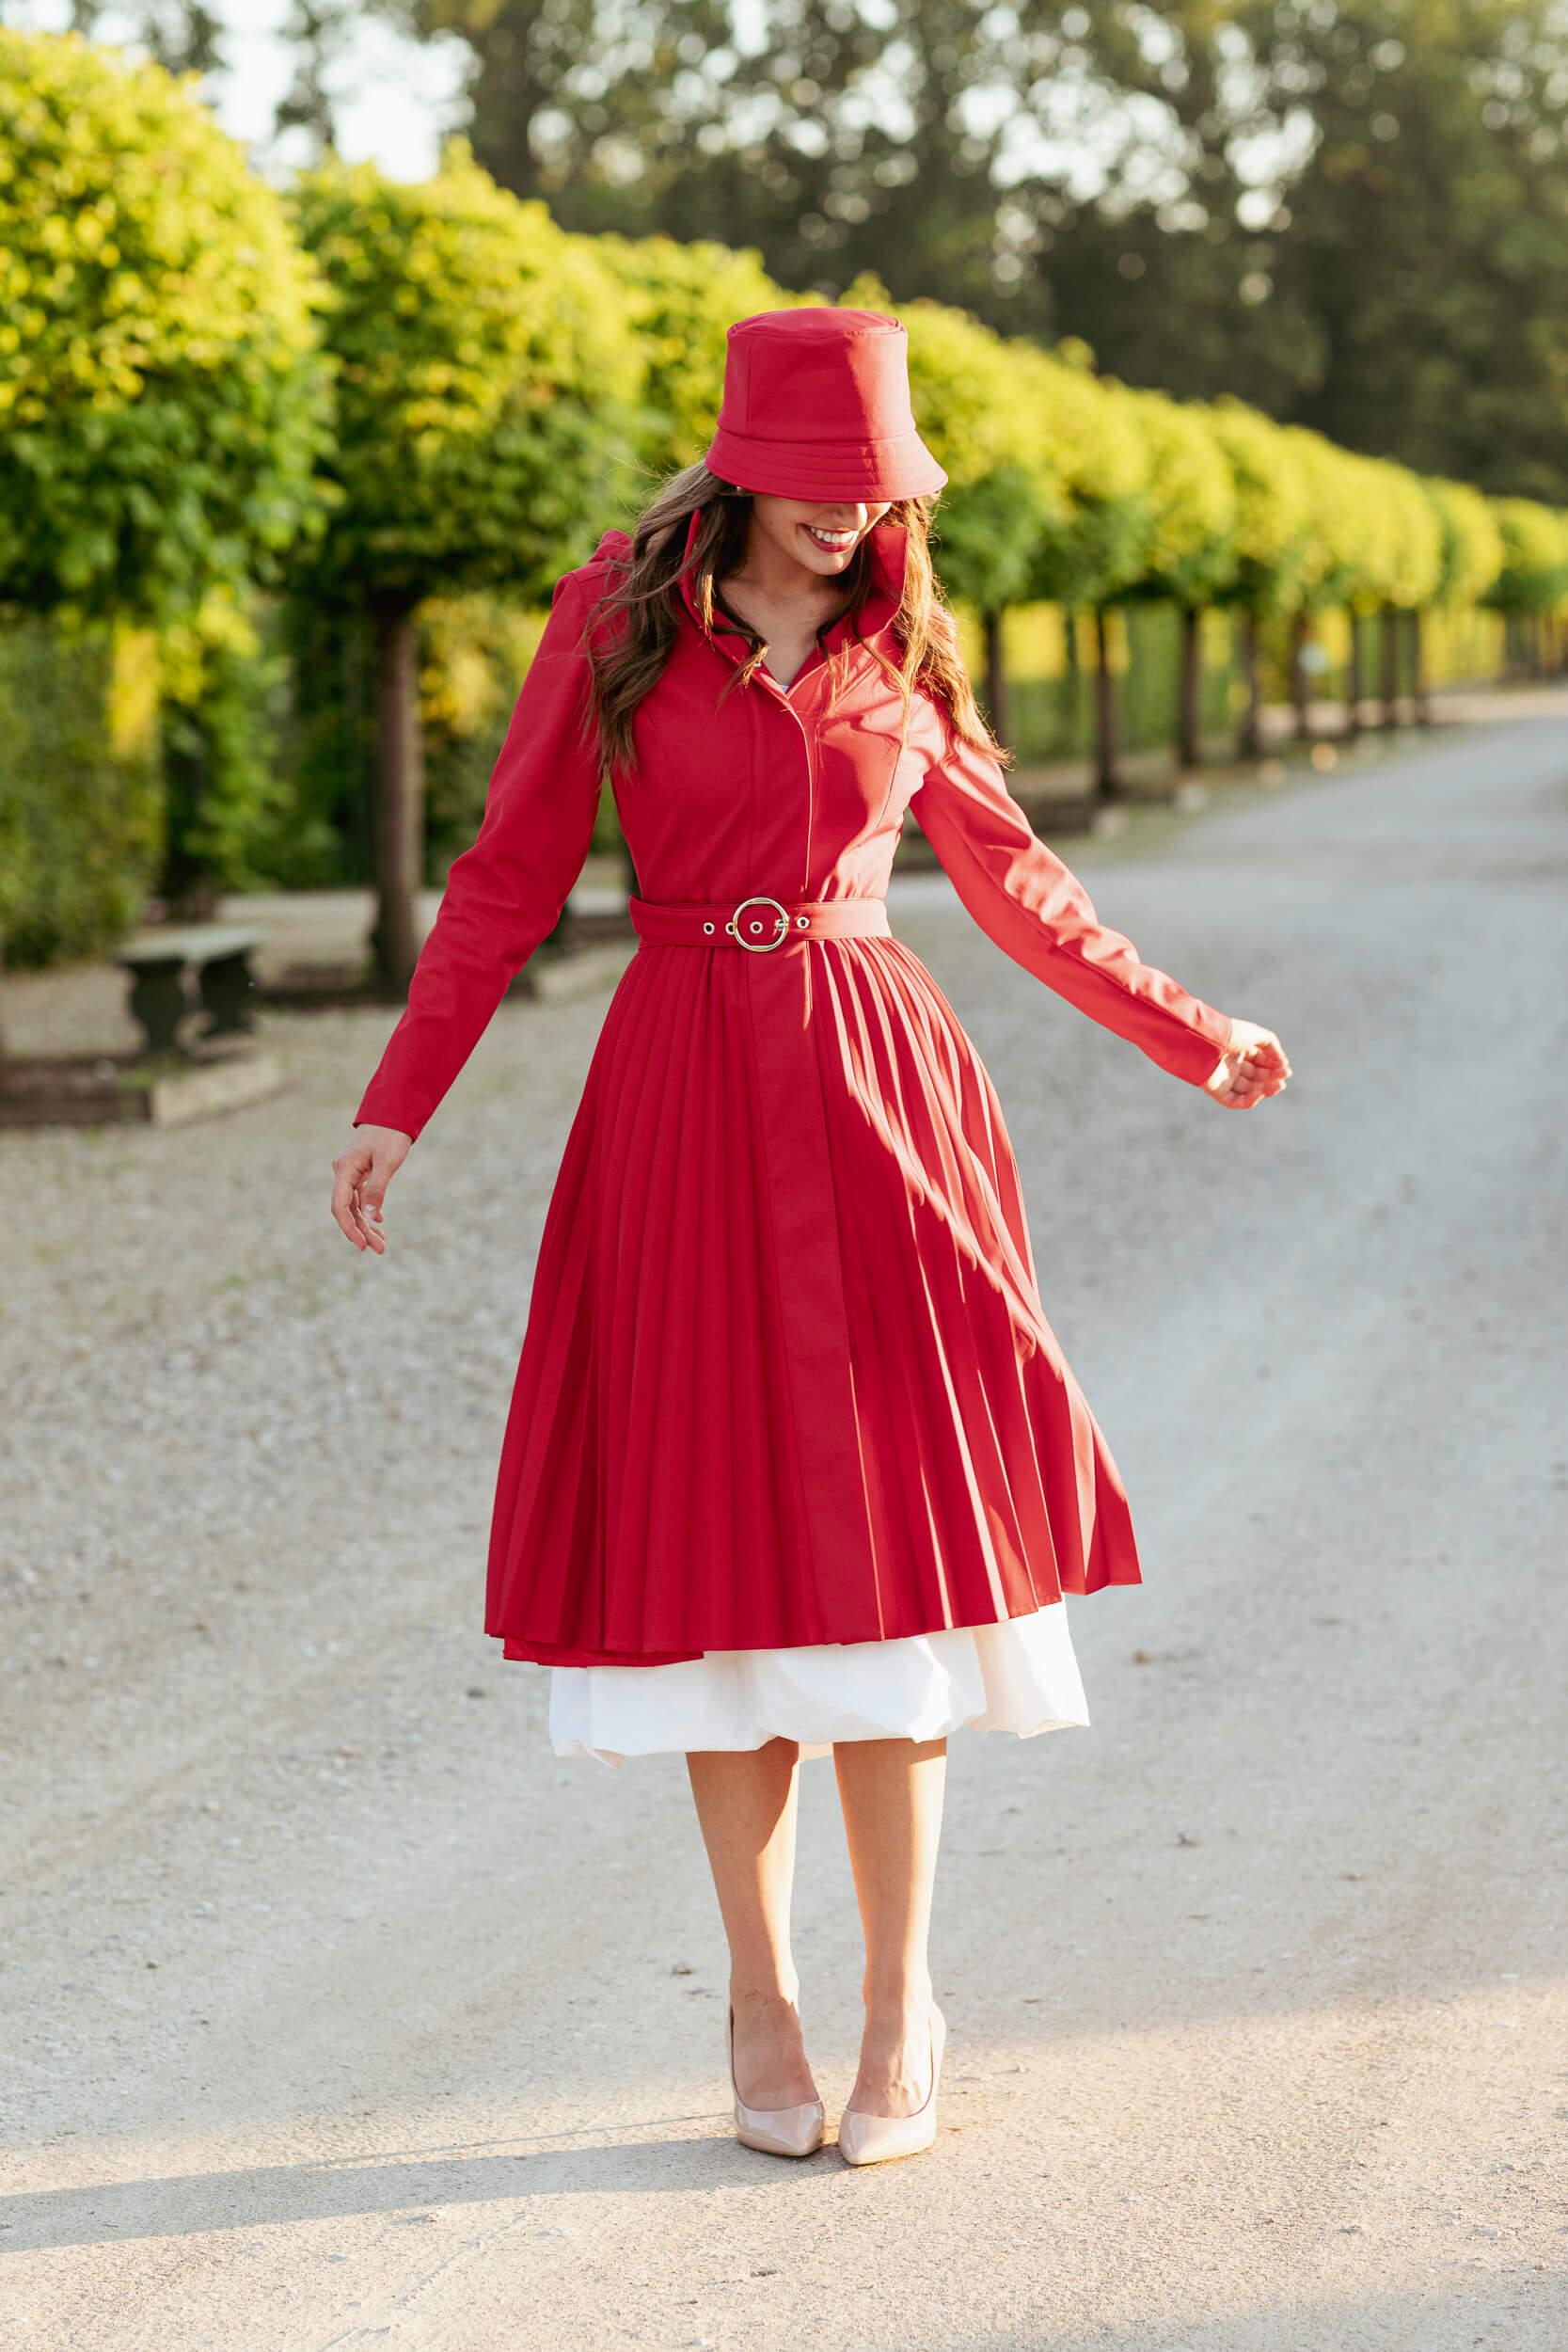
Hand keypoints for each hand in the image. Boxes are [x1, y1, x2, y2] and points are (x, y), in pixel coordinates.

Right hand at [330, 1124, 411, 1253]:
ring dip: (367, 1223)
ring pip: (355, 1204)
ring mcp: (350, 1171)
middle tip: (379, 1249)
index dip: (349, 1228)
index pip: (340, 1206)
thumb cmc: (391, 1134)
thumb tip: (370, 1218)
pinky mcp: (360, 1170)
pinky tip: (380, 1221)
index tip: (362, 1245)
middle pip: (348, 1209)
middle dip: (362, 1231)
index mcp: (344, 1169)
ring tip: (381, 1242)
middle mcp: (343, 1171)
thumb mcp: (387, 1163)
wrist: (392, 1112)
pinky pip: (360, 1195)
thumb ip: (377, 1190)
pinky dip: (370, 1209)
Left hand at [1204, 1019, 1290, 1108]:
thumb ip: (1272, 1046)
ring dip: (1265, 1090)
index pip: (1260, 1061)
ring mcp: (1224, 1079)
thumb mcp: (1257, 1035)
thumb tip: (1283, 1062)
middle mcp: (1232, 1064)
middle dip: (1272, 1078)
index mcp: (1239, 1049)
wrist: (1205, 1041)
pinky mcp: (1217, 1091)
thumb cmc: (1231, 1035)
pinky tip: (1260, 1095)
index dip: (1274, 1066)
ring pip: (1248, 1090)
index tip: (1285, 1067)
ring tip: (1278, 1086)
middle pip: (1256, 1076)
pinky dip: (1248, 1101)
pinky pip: (1234, 1101)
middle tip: (1284, 1078)